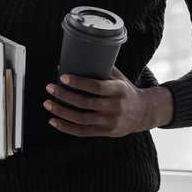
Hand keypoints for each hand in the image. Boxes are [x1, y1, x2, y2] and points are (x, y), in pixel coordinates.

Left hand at [43, 68, 171, 137]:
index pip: (96, 87)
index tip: (62, 76)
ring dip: (61, 111)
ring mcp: (110, 122)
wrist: (143, 112)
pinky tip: (53, 121)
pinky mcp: (105, 132)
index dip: (78, 83)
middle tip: (50, 87)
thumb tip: (74, 59)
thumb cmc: (125, 90)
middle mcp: (115, 107)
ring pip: (80, 119)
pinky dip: (65, 127)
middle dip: (64, 95)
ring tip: (48, 103)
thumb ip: (101, 69)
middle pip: (84, 103)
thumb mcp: (118, 78)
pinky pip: (82, 132)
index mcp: (118, 90)